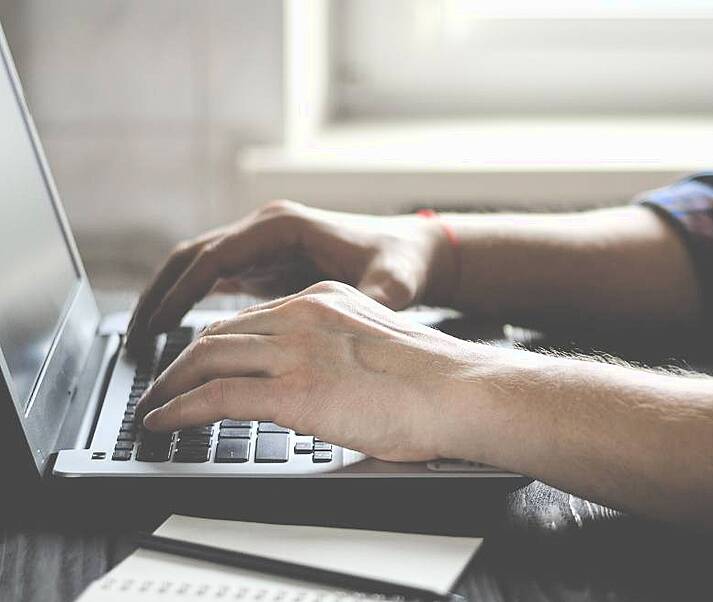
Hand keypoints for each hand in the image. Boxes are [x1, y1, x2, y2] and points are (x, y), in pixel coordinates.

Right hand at [126, 200, 454, 351]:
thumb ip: (372, 302)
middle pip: (193, 256)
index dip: (181, 291)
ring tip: (145, 341)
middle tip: (133, 339)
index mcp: (284, 226)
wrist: (418, 253)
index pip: (214, 255)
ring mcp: (265, 245)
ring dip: (170, 298)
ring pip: (199, 267)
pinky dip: (194, 304)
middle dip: (160, 294)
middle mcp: (268, 230)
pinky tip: (181, 338)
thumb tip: (362, 321)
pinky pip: (218, 280)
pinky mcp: (269, 263)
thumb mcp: (391, 286)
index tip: (156, 325)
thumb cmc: (403, 264)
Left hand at [135, 281, 491, 461]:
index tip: (205, 361)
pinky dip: (179, 410)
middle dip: (184, 361)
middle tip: (167, 384)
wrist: (461, 391)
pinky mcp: (291, 390)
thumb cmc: (437, 381)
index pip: (254, 316)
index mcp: (327, 300)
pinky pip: (213, 397)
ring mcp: (295, 350)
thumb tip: (328, 382)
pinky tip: (165, 422)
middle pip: (220, 332)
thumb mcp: (379, 345)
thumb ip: (342, 350)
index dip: (219, 342)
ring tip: (156, 406)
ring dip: (171, 385)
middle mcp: (304, 314)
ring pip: (206, 358)